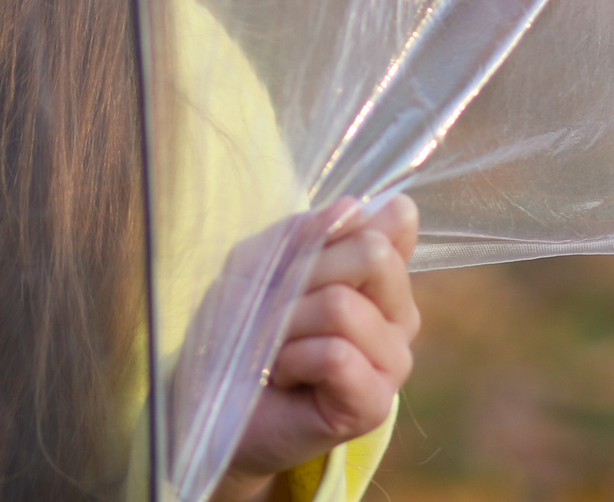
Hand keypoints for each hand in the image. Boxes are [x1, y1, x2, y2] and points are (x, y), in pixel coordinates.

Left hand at [210, 194, 419, 501]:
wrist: (213, 398)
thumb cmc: (242, 325)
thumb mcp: (263, 261)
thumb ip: (313, 232)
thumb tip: (368, 207)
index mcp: (382, 274)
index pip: (394, 221)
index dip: (334, 230)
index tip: (296, 256)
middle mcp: (399, 315)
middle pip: (373, 256)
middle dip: (305, 275)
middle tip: (278, 309)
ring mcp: (393, 361)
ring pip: (344, 307)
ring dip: (288, 324)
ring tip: (276, 349)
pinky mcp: (376, 405)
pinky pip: (336, 355)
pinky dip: (293, 359)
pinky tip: (285, 376)